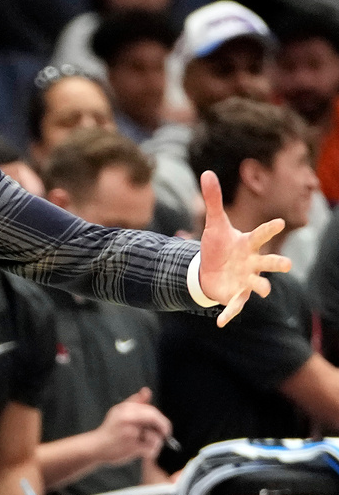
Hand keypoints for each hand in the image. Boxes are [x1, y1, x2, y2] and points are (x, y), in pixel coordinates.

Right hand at [95, 388, 170, 465]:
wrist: (96, 447)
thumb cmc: (110, 429)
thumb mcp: (119, 411)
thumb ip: (135, 401)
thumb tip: (147, 391)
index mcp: (126, 409)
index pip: (151, 410)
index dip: (161, 419)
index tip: (163, 426)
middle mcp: (127, 418)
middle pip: (155, 419)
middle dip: (164, 428)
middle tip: (165, 435)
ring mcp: (130, 433)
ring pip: (156, 437)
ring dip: (156, 443)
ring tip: (148, 445)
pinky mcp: (131, 447)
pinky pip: (151, 449)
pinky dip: (151, 453)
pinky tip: (144, 453)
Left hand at [197, 171, 291, 325]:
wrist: (210, 269)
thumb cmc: (218, 245)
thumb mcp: (214, 223)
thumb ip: (213, 200)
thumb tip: (207, 173)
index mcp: (247, 244)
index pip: (260, 234)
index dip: (269, 228)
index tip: (280, 222)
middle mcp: (251, 262)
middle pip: (268, 262)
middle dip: (277, 262)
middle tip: (286, 263)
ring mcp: (245, 280)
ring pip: (259, 284)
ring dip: (262, 286)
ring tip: (265, 289)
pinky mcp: (235, 295)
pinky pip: (235, 306)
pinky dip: (229, 314)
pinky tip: (221, 322)